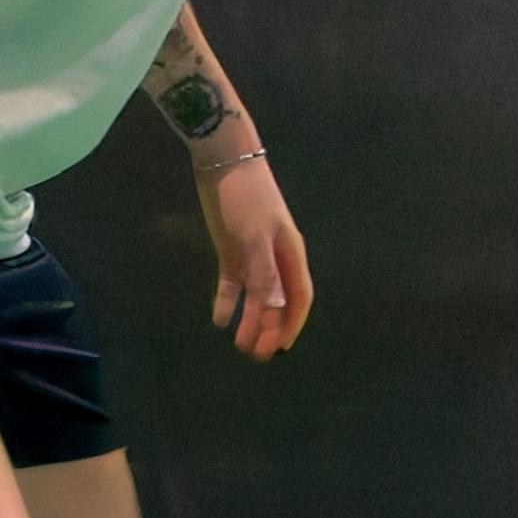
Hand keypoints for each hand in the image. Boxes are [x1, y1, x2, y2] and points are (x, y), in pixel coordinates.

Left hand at [200, 152, 310, 358]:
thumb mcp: (254, 235)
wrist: (223, 162)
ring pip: (255, 297)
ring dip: (250, 320)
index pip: (297, 297)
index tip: (280, 348)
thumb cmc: (244, 197)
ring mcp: (252, 255)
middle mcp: (274, 260)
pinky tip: (219, 320)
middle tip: (255, 355)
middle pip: (276, 302)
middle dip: (269, 329)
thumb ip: (264, 273)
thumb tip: (275, 309)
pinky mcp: (230, 250)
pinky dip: (228, 301)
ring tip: (239, 345)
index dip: (291, 324)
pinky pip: (232, 283)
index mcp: (289, 255)